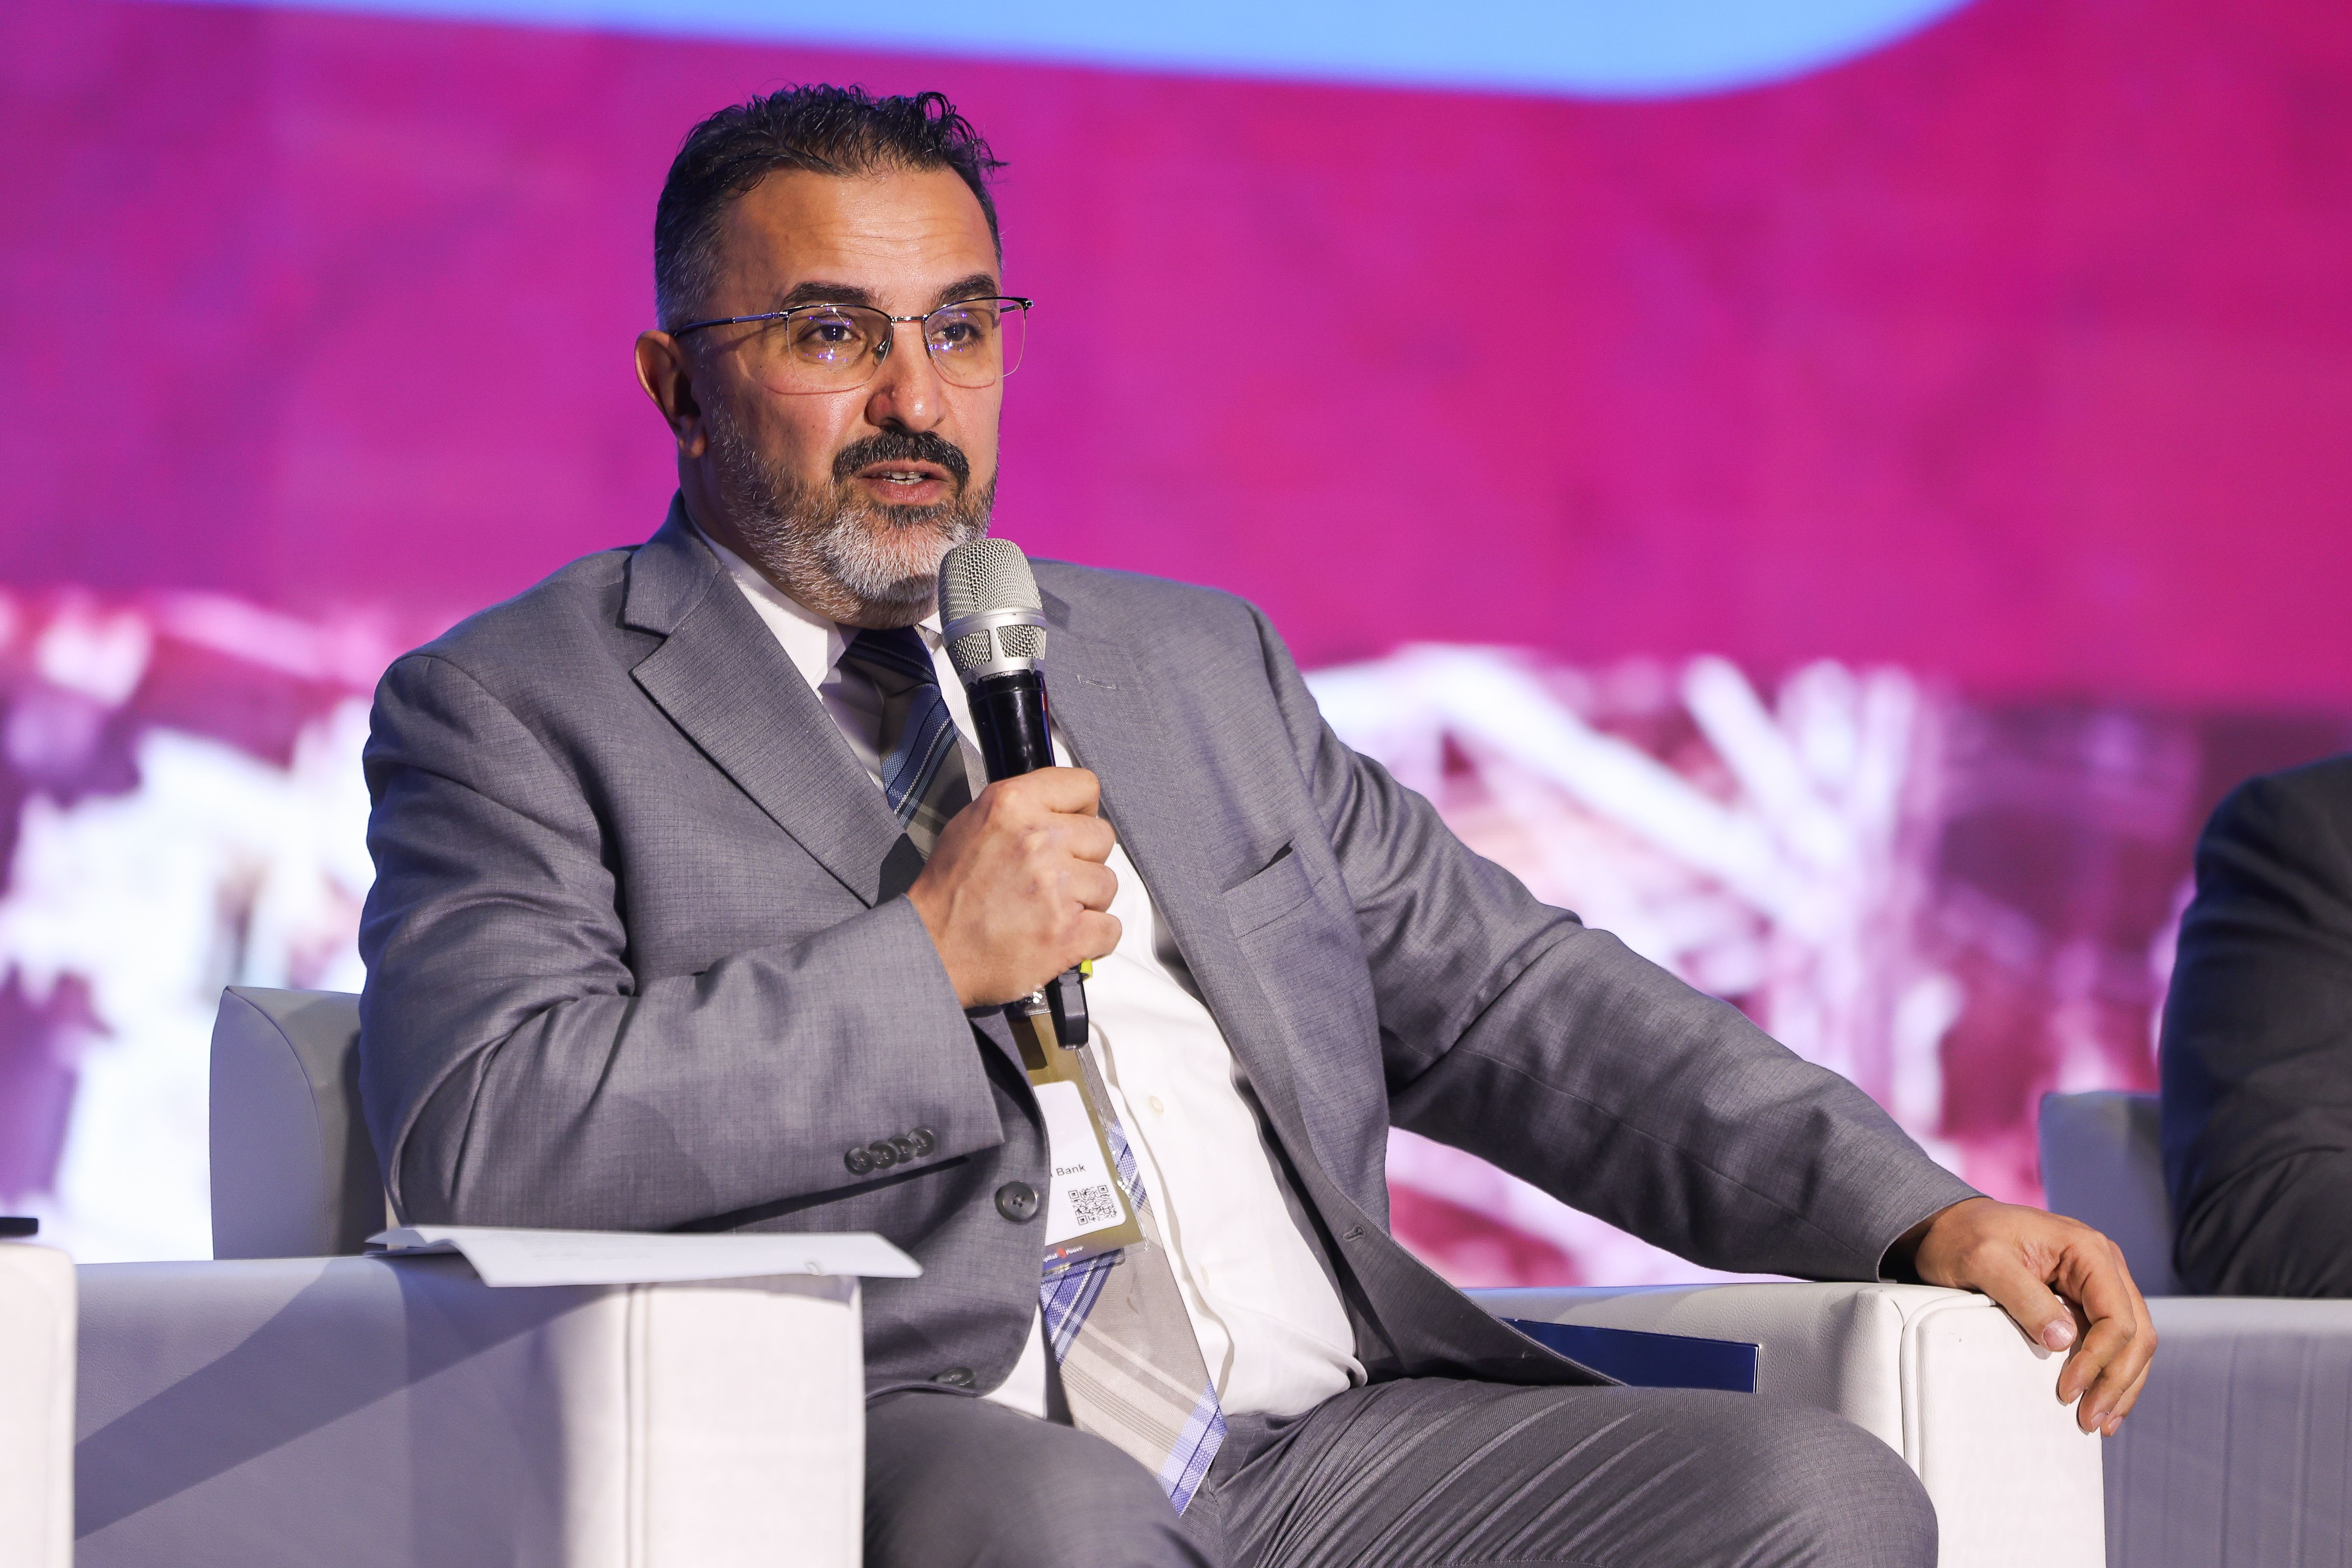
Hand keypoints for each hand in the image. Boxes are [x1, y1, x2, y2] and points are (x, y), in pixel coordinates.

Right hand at [906, 767, 1121, 1006]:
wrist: (932, 950)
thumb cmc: (948, 893)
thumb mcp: (971, 824)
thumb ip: (1020, 808)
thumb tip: (1059, 807)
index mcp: (1013, 805)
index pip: (1084, 786)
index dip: (1082, 811)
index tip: (1073, 829)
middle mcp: (1039, 840)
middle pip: (1102, 837)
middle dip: (1083, 859)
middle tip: (1053, 879)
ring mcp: (1057, 888)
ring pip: (1108, 883)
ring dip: (1086, 900)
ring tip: (1049, 910)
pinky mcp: (1069, 932)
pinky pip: (1110, 928)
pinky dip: (1092, 938)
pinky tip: (1062, 936)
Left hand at [1894, 1196, 2155, 1435]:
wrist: (1949, 1225)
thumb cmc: (1962, 1238)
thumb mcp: (1982, 1261)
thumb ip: (2023, 1296)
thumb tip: (2063, 1341)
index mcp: (2088, 1250)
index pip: (2116, 1316)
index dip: (2098, 1360)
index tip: (2068, 1392)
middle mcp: (2104, 1264)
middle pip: (2135, 1333)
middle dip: (2116, 1381)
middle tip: (2090, 1421)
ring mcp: (2099, 1282)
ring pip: (2133, 1341)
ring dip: (2120, 1384)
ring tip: (2100, 1422)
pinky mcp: (2086, 1299)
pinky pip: (2113, 1339)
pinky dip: (2110, 1372)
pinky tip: (2100, 1400)